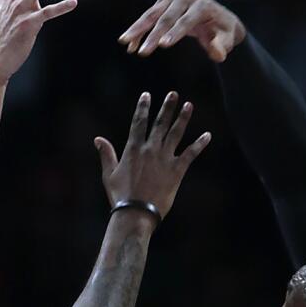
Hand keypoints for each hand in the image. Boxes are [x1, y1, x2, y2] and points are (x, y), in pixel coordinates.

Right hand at [96, 92, 210, 217]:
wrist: (137, 213)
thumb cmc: (120, 196)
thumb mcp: (109, 174)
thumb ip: (106, 154)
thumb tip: (98, 139)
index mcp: (133, 149)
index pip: (139, 122)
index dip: (143, 107)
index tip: (146, 95)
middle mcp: (150, 150)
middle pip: (160, 123)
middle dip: (167, 107)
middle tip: (173, 94)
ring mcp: (165, 159)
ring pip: (176, 133)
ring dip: (183, 118)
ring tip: (189, 105)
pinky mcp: (177, 170)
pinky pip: (191, 154)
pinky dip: (200, 144)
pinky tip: (208, 135)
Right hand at [117, 0, 246, 61]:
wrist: (218, 18)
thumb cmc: (223, 31)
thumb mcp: (227, 39)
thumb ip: (222, 46)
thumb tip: (218, 54)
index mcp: (202, 5)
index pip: (186, 20)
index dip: (174, 33)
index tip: (162, 46)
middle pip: (166, 17)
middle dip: (152, 36)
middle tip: (142, 52)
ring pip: (152, 14)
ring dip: (138, 29)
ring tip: (124, 42)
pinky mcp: (164, 2)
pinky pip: (149, 17)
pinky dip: (139, 30)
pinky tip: (129, 44)